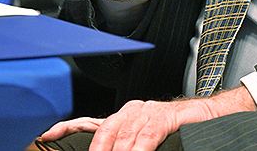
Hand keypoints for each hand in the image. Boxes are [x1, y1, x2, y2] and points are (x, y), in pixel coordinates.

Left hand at [39, 87, 256, 150]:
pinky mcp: (165, 118)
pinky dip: (137, 149)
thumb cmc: (177, 128)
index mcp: (125, 115)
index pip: (91, 122)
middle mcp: (132, 110)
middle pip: (104, 131)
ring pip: (123, 137)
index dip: (67, 127)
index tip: (47, 135)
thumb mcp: (145, 137)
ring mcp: (148, 113)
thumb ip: (126, 144)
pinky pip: (145, 137)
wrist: (209, 116)